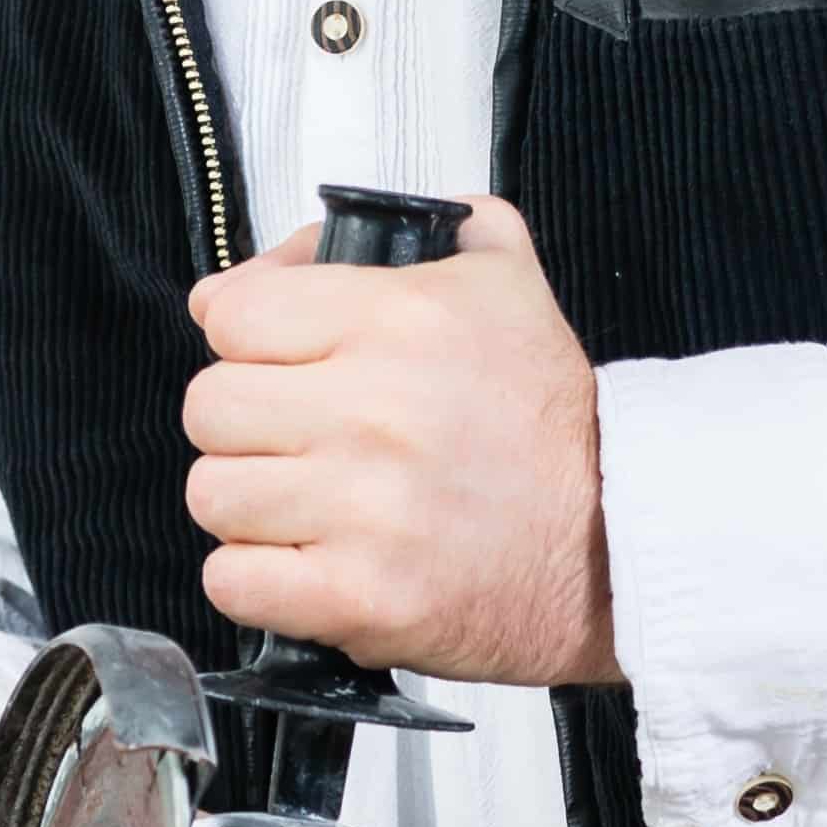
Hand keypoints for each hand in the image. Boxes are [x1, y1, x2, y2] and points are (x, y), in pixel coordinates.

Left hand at [182, 195, 618, 688]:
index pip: (231, 315)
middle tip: (298, 439)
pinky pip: (233, 582)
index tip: (280, 364)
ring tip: (308, 504)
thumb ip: (414, 228)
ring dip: (251, 505)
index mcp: (400, 320)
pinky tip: (308, 563)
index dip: (248, 340)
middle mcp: (377, 410)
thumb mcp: (505, 279)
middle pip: (209, 407)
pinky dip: (258, 580)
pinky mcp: (360, 598)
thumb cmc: (553, 426)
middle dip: (246, 425)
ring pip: (212, 495)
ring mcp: (365, 511)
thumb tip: (277, 261)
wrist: (617, 544)